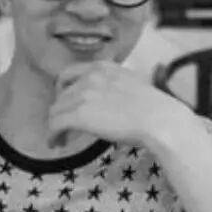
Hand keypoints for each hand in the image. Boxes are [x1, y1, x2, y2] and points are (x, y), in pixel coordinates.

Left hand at [48, 61, 193, 147]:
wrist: (159, 119)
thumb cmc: (154, 107)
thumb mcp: (131, 83)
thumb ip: (113, 84)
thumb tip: (107, 98)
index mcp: (102, 67)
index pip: (68, 73)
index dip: (62, 90)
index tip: (66, 103)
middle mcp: (89, 77)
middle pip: (60, 95)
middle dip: (60, 110)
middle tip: (64, 125)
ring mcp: (83, 95)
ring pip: (55, 110)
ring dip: (55, 125)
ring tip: (60, 138)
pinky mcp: (80, 114)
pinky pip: (56, 124)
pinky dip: (53, 135)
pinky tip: (57, 144)